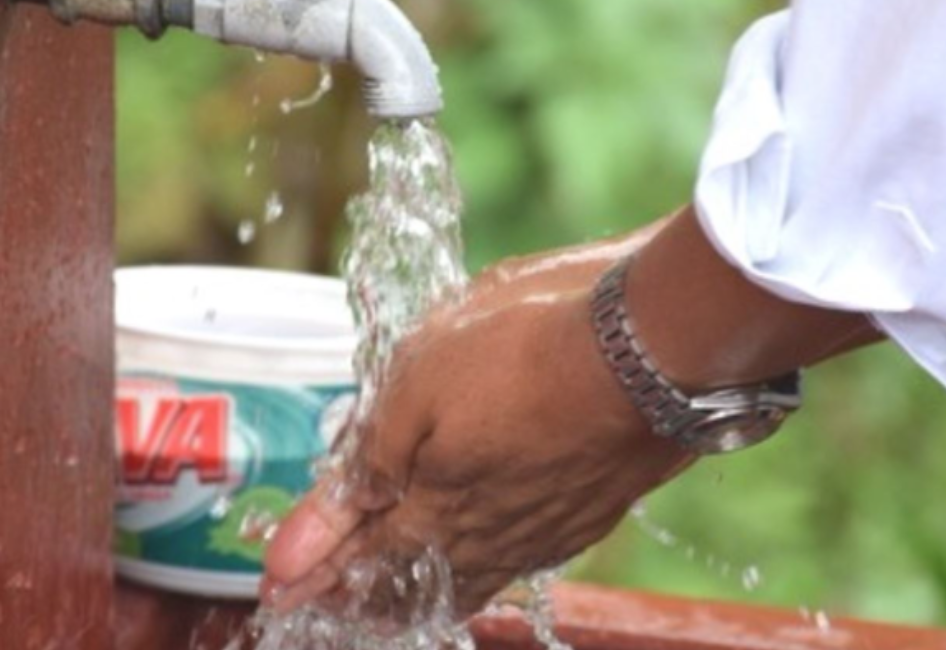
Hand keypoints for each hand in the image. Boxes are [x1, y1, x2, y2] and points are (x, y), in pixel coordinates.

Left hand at [262, 220, 691, 617]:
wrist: (653, 348)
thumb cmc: (528, 347)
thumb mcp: (419, 383)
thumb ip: (364, 467)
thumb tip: (298, 549)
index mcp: (435, 510)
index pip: (360, 557)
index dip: (316, 572)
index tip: (281, 590)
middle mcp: (490, 538)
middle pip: (417, 585)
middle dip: (369, 599)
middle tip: (336, 609)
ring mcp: (548, 529)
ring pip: (475, 577)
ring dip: (428, 587)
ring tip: (405, 597)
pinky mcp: (593, 510)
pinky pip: (525, 555)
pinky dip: (490, 563)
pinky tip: (494, 554)